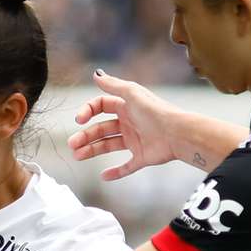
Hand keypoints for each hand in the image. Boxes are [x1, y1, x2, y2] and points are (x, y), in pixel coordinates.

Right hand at [68, 69, 183, 181]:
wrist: (177, 133)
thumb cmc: (156, 111)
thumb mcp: (132, 93)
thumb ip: (113, 85)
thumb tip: (96, 74)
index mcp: (126, 106)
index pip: (101, 106)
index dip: (88, 111)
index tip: (79, 120)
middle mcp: (129, 122)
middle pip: (101, 129)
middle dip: (85, 136)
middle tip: (73, 144)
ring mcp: (135, 140)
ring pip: (108, 146)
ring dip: (92, 151)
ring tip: (78, 156)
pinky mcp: (141, 157)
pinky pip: (126, 166)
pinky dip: (115, 172)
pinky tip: (104, 176)